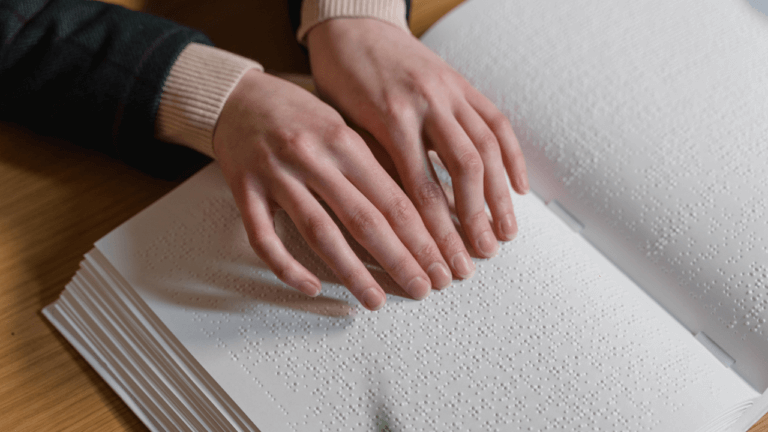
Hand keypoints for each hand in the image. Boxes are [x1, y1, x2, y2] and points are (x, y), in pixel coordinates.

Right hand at [213, 70, 452, 309]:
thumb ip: (378, 165)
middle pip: (362, 218)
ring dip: (350, 271)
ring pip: (318, 231)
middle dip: (397, 259)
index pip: (392, 198)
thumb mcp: (345, 128)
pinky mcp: (244, 189)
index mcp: (345, 140)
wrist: (239, 96)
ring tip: (375, 300)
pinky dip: (286, 266)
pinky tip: (309, 287)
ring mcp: (275, 173)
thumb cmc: (301, 115)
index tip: (440, 265)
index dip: (420, 237)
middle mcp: (312, 156)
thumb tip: (427, 208)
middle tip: (422, 290)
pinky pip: (263, 237)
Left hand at [306, 18, 528, 278]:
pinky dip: (512, 156)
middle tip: (480, 257)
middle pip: (463, 170)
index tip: (443, 264)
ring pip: (487, 147)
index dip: (436, 234)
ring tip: (506, 232)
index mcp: (390, 117)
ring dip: (500, 195)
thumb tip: (397, 221)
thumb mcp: (343, 125)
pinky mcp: (463, 83)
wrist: (352, 25)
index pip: (421, 189)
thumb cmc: (339, 77)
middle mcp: (426, 102)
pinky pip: (497, 120)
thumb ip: (374, 165)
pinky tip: (520, 187)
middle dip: (474, 220)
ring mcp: (449, 90)